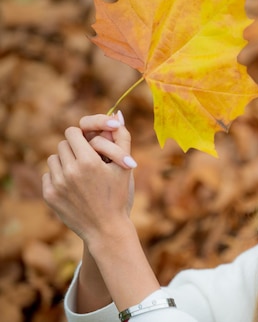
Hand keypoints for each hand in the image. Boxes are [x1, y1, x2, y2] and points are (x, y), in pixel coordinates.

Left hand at [42, 112, 136, 244]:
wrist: (105, 228)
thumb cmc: (119, 195)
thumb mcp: (125, 166)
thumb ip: (122, 137)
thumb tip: (117, 113)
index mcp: (89, 161)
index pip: (73, 132)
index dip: (81, 135)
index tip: (88, 141)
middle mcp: (70, 171)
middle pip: (63, 144)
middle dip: (74, 147)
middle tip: (86, 157)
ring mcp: (58, 184)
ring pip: (54, 158)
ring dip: (65, 161)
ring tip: (80, 172)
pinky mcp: (49, 195)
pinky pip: (48, 174)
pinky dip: (59, 176)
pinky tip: (73, 185)